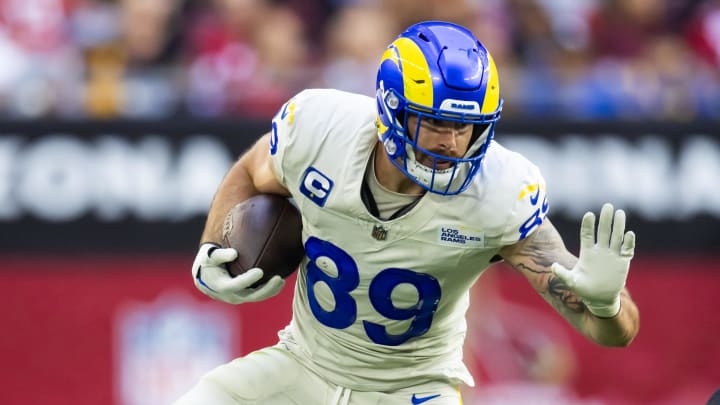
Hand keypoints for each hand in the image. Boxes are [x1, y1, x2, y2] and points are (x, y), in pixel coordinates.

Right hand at [192, 243, 284, 303]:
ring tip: (282, 281)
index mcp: (222, 286)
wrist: (205, 278)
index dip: (248, 279)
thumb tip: (235, 253)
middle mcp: (231, 296)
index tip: (260, 271)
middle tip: (279, 278)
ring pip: (257, 297)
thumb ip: (220, 255)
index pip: (236, 285)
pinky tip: (280, 283)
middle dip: (266, 289)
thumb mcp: (209, 257)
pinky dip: (270, 291)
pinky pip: (259, 296)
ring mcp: (239, 298)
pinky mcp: (245, 296)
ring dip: (271, 291)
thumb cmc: (208, 263)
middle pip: (252, 295)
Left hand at [551, 203, 635, 317]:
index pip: (587, 234)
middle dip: (605, 219)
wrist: (600, 299)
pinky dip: (629, 242)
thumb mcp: (572, 281)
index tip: (589, 214)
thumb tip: (552, 266)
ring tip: (620, 213)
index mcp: (587, 252)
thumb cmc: (584, 289)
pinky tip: (629, 234)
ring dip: (618, 225)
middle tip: (608, 206)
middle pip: (603, 231)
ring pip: (616, 236)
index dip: (588, 224)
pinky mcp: (623, 262)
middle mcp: (600, 250)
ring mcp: (612, 255)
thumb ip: (563, 274)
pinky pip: (627, 249)